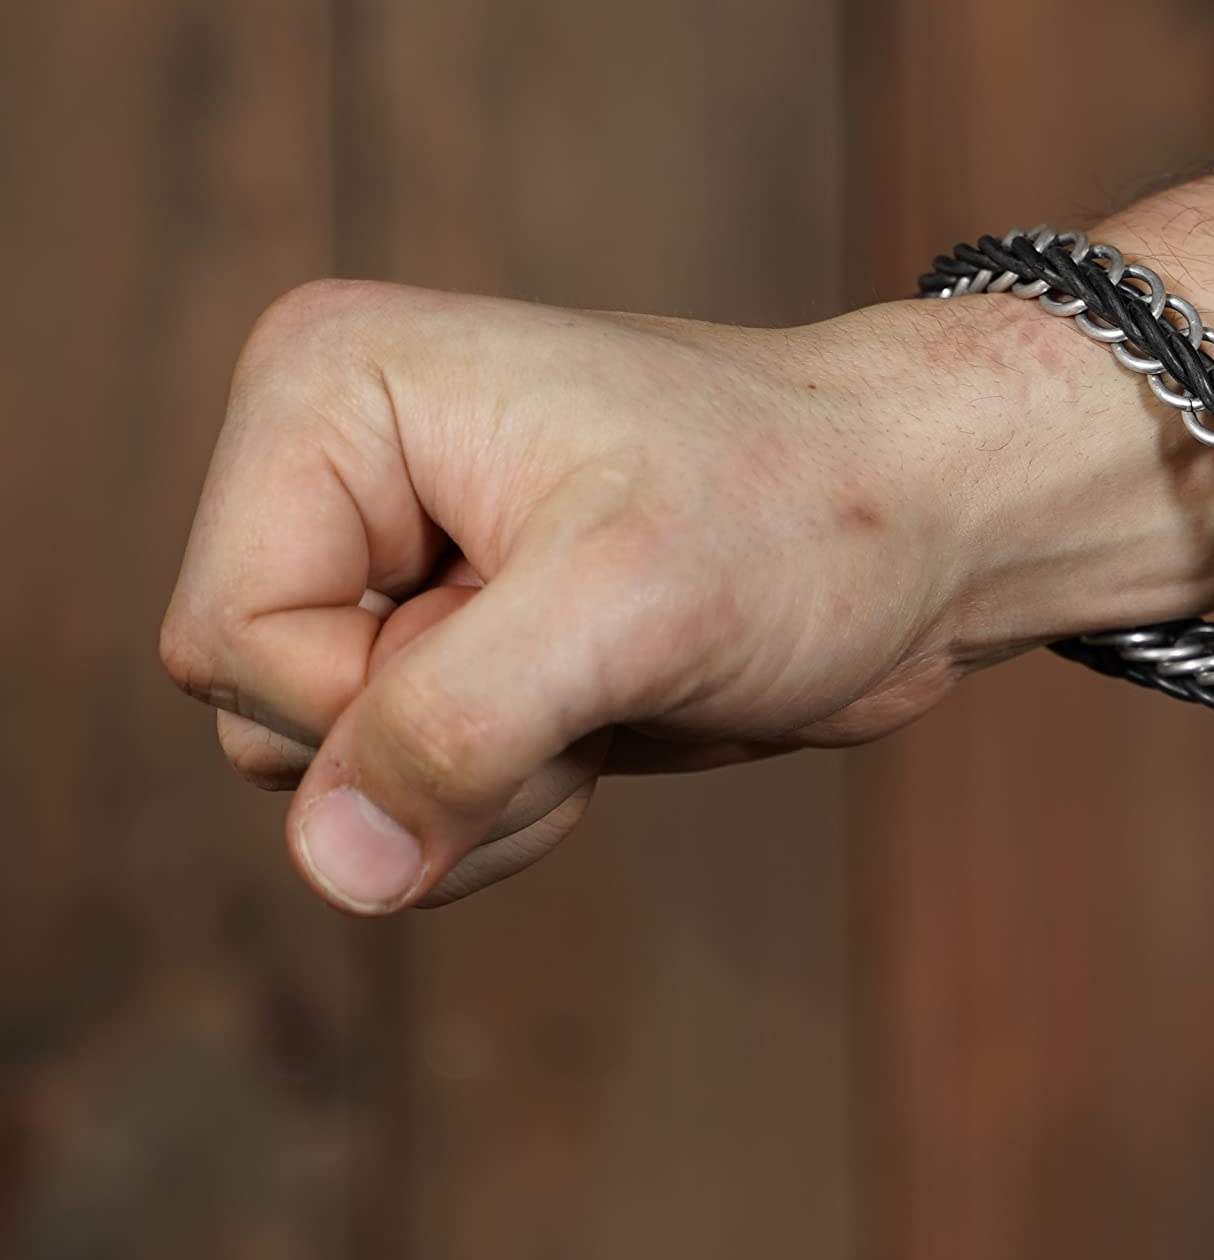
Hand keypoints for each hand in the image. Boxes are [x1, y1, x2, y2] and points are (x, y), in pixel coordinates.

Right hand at [159, 279, 1213, 910]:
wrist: (936, 524)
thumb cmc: (807, 516)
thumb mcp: (630, 611)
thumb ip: (458, 728)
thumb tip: (334, 868)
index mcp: (325, 391)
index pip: (231, 640)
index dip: (379, 706)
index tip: (540, 653)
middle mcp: (333, 465)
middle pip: (257, 716)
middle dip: (435, 753)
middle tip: (595, 675)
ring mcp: (393, 560)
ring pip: (328, 775)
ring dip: (477, 793)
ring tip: (610, 690)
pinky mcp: (459, 643)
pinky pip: (402, 792)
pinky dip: (502, 807)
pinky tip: (607, 729)